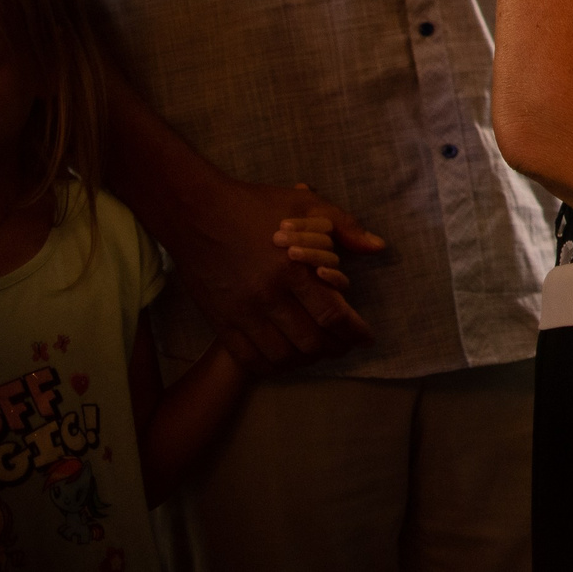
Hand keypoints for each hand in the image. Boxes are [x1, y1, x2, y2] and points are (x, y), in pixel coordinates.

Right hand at [167, 179, 383, 370]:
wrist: (195, 213)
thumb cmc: (254, 206)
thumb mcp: (305, 206)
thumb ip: (345, 227)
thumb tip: (377, 247)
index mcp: (291, 268)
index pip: (331, 314)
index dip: (354, 331)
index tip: (366, 337)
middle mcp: (266, 296)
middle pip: (310, 342)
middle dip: (335, 348)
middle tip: (346, 345)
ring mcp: (240, 313)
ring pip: (281, 356)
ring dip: (306, 360)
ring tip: (319, 352)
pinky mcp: (220, 321)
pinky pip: (249, 359)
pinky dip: (273, 366)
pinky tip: (286, 357)